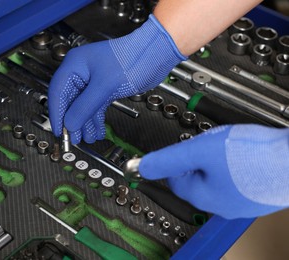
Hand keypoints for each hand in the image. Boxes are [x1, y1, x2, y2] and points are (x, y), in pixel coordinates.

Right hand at [48, 15, 185, 143]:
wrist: (156, 54)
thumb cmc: (132, 58)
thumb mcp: (105, 86)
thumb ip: (85, 106)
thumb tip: (70, 123)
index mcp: (75, 65)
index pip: (58, 92)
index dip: (57, 114)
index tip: (59, 131)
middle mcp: (81, 72)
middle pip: (70, 101)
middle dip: (73, 121)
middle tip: (73, 138)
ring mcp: (93, 80)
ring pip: (83, 106)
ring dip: (85, 123)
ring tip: (87, 138)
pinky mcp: (104, 87)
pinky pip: (95, 106)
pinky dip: (96, 119)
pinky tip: (97, 130)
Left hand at [139, 124, 288, 218]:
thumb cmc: (253, 156)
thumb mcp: (200, 150)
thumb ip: (169, 158)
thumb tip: (142, 167)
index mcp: (204, 197)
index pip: (174, 180)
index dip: (175, 160)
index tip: (182, 147)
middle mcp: (222, 205)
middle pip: (195, 178)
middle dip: (197, 158)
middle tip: (208, 143)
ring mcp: (242, 201)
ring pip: (217, 177)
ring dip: (216, 160)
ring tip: (229, 146)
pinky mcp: (259, 194)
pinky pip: (237, 178)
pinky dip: (236, 164)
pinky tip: (245, 153)